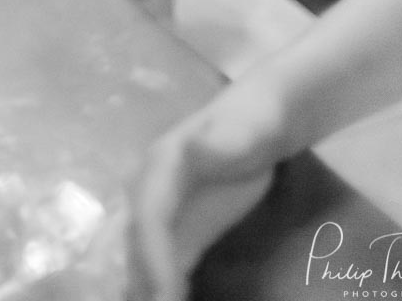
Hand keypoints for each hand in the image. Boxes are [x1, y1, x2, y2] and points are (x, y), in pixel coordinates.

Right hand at [125, 90, 284, 300]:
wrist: (264, 119)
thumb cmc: (255, 122)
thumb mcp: (244, 127)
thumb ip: (222, 140)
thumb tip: (192, 147)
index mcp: (160, 167)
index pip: (150, 218)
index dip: (153, 259)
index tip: (164, 296)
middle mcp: (150, 191)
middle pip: (136, 243)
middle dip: (141, 284)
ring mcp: (163, 212)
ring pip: (141, 257)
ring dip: (142, 288)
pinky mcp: (181, 229)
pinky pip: (164, 263)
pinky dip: (160, 287)